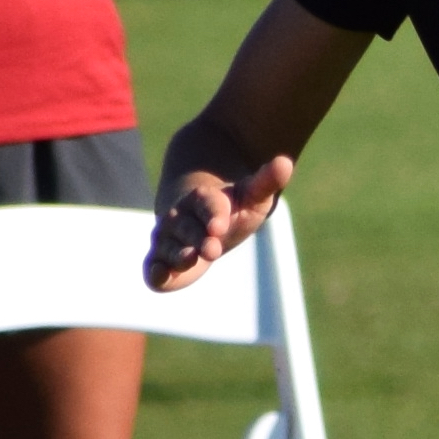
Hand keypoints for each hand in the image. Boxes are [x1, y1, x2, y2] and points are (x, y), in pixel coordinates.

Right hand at [146, 156, 294, 291]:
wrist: (198, 218)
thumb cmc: (230, 208)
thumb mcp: (251, 194)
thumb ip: (265, 181)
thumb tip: (286, 162)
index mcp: (204, 199)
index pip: (208, 205)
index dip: (213, 215)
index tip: (220, 226)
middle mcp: (181, 216)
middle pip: (188, 227)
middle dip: (198, 238)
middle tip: (212, 249)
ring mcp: (167, 236)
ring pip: (169, 245)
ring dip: (177, 254)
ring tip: (189, 259)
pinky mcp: (160, 258)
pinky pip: (152, 265)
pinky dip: (153, 271)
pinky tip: (157, 277)